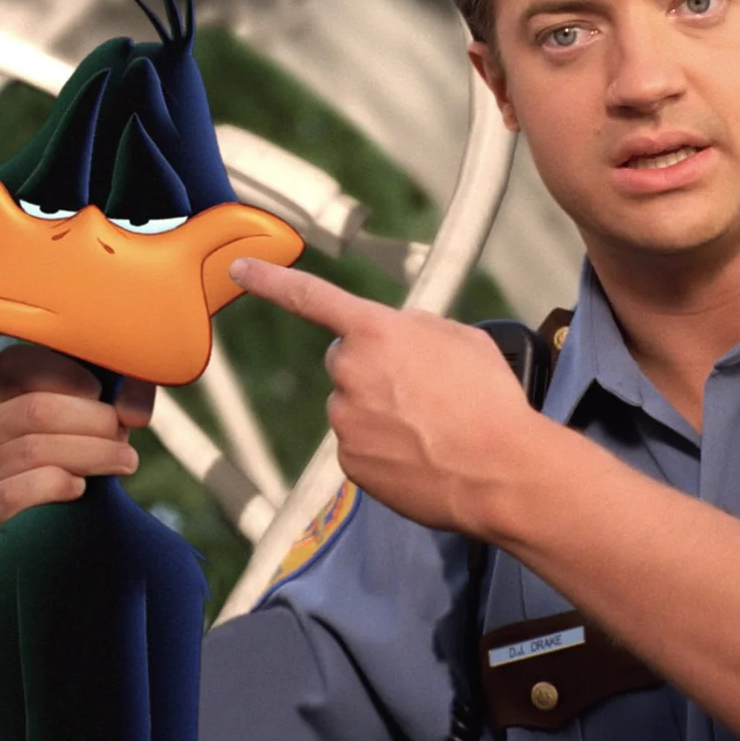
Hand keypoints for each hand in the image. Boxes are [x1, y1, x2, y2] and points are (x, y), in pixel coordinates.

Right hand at [0, 344, 154, 529]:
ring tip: (124, 459)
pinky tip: (80, 486)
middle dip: (92, 421)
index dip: (64, 374)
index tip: (100, 390)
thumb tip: (133, 414)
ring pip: (33, 451)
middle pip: (36, 411)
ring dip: (91, 454)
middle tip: (123, 433)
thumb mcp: (108, 399)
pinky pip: (15, 494)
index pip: (15, 365)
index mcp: (2, 390)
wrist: (84, 504)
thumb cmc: (91, 438)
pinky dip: (55, 486)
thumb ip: (129, 387)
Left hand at [228, 257, 549, 534]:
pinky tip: (421, 454)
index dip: (270, 280)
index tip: (239, 268)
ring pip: (353, 406)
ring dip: (381, 412)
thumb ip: (416, 329)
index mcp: (376, 332)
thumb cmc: (490, 401)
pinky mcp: (350, 463)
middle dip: (372, 369)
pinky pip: (360, 446)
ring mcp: (345, 420)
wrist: (499, 471)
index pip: (311, 297)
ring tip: (432, 428)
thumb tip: (399, 339)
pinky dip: (384, 449)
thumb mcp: (462, 338)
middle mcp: (350, 372)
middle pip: (345, 360)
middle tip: (421, 390)